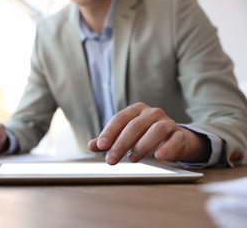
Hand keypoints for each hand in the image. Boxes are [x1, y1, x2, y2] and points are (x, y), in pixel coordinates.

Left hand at [88, 102, 210, 164]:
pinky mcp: (179, 135)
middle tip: (111, 160)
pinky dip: (166, 148)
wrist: (173, 139)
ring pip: (155, 131)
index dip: (110, 132)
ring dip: (141, 146)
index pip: (120, 119)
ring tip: (132, 159)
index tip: (101, 146)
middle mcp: (152, 113)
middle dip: (121, 144)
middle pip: (134, 126)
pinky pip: (174, 140)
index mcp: (136, 110)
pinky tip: (158, 157)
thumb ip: (108, 140)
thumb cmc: (144, 136)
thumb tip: (91, 145)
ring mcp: (167, 122)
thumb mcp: (125, 136)